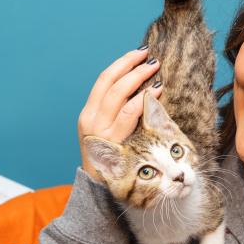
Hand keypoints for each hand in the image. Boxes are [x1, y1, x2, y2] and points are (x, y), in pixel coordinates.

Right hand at [78, 47, 161, 177]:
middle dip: (132, 67)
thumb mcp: (105, 133)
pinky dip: (142, 101)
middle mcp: (91, 119)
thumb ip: (115, 113)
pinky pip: (129, 115)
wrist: (97, 189)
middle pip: (112, 83)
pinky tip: (155, 93)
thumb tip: (138, 89)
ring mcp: (101, 130)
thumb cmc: (108, 161)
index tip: (139, 54)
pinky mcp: (114, 141)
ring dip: (139, 79)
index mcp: (88, 113)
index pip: (104, 80)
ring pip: (119, 95)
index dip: (122, 63)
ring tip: (155, 71)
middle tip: (151, 59)